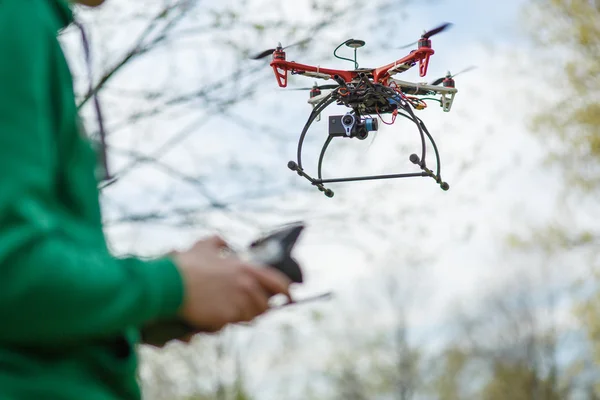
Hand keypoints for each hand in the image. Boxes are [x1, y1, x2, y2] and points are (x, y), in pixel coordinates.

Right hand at [172, 235, 292, 332]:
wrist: (170, 285)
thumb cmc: (187, 265)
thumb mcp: (204, 245)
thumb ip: (218, 241)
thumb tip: (225, 241)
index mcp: (245, 269)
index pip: (277, 282)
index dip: (286, 290)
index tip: (290, 296)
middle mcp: (245, 287)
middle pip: (264, 304)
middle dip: (260, 306)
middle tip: (251, 306)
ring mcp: (236, 305)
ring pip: (249, 317)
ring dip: (243, 315)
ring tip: (232, 310)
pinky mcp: (224, 319)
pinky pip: (230, 324)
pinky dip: (225, 321)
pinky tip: (215, 314)